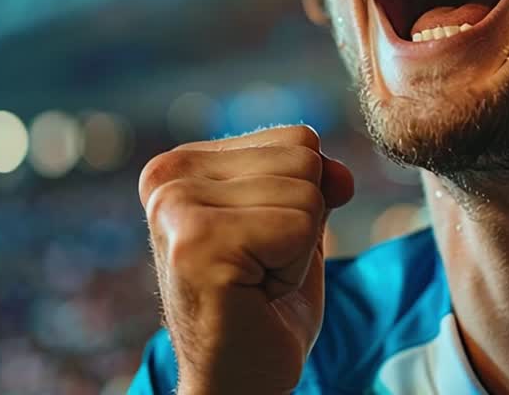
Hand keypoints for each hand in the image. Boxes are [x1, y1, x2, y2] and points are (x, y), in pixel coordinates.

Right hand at [139, 125, 355, 394]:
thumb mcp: (296, 226)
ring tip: (256, 280)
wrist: (237, 382)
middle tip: (260, 268)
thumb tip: (341, 173)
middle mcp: (168, 177)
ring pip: (306, 194)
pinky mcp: (196, 245)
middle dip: (302, 224)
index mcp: (182, 164)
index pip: (297, 138)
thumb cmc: (263, 306)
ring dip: (297, 250)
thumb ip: (315, 182)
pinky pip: (298, 229)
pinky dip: (293, 270)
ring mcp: (177, 209)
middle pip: (304, 159)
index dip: (302, 200)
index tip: (260, 245)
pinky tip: (254, 294)